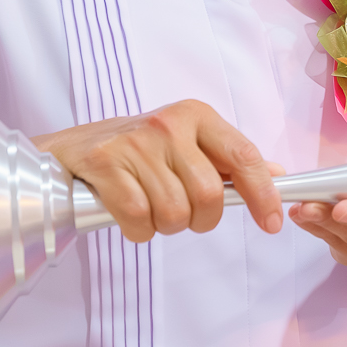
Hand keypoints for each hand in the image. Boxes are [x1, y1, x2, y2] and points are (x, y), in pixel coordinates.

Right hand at [38, 99, 282, 242]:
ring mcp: (136, 142)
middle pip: (209, 195)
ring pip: (174, 212)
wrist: (69, 151)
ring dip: (164, 226)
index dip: (264, 194)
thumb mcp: (185, 144)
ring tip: (150, 210)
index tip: (272, 223)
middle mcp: (169, 124)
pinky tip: (130, 216)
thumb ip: (228, 160)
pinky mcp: (106, 163)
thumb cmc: (135, 151)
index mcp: (196, 115)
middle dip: (200, 220)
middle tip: (183, 216)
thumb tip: (277, 174)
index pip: (244, 156)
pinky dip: (138, 230)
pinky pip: (138, 218)